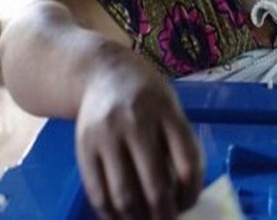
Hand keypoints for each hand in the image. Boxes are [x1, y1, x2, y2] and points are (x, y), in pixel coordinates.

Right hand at [75, 55, 202, 218]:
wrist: (102, 72)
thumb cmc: (145, 96)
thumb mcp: (170, 107)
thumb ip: (178, 144)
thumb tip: (183, 196)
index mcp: (167, 112)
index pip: (188, 161)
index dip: (192, 192)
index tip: (190, 204)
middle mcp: (137, 123)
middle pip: (155, 184)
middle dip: (165, 214)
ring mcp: (107, 136)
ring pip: (124, 194)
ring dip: (138, 219)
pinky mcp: (84, 148)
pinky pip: (98, 192)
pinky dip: (111, 214)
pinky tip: (122, 217)